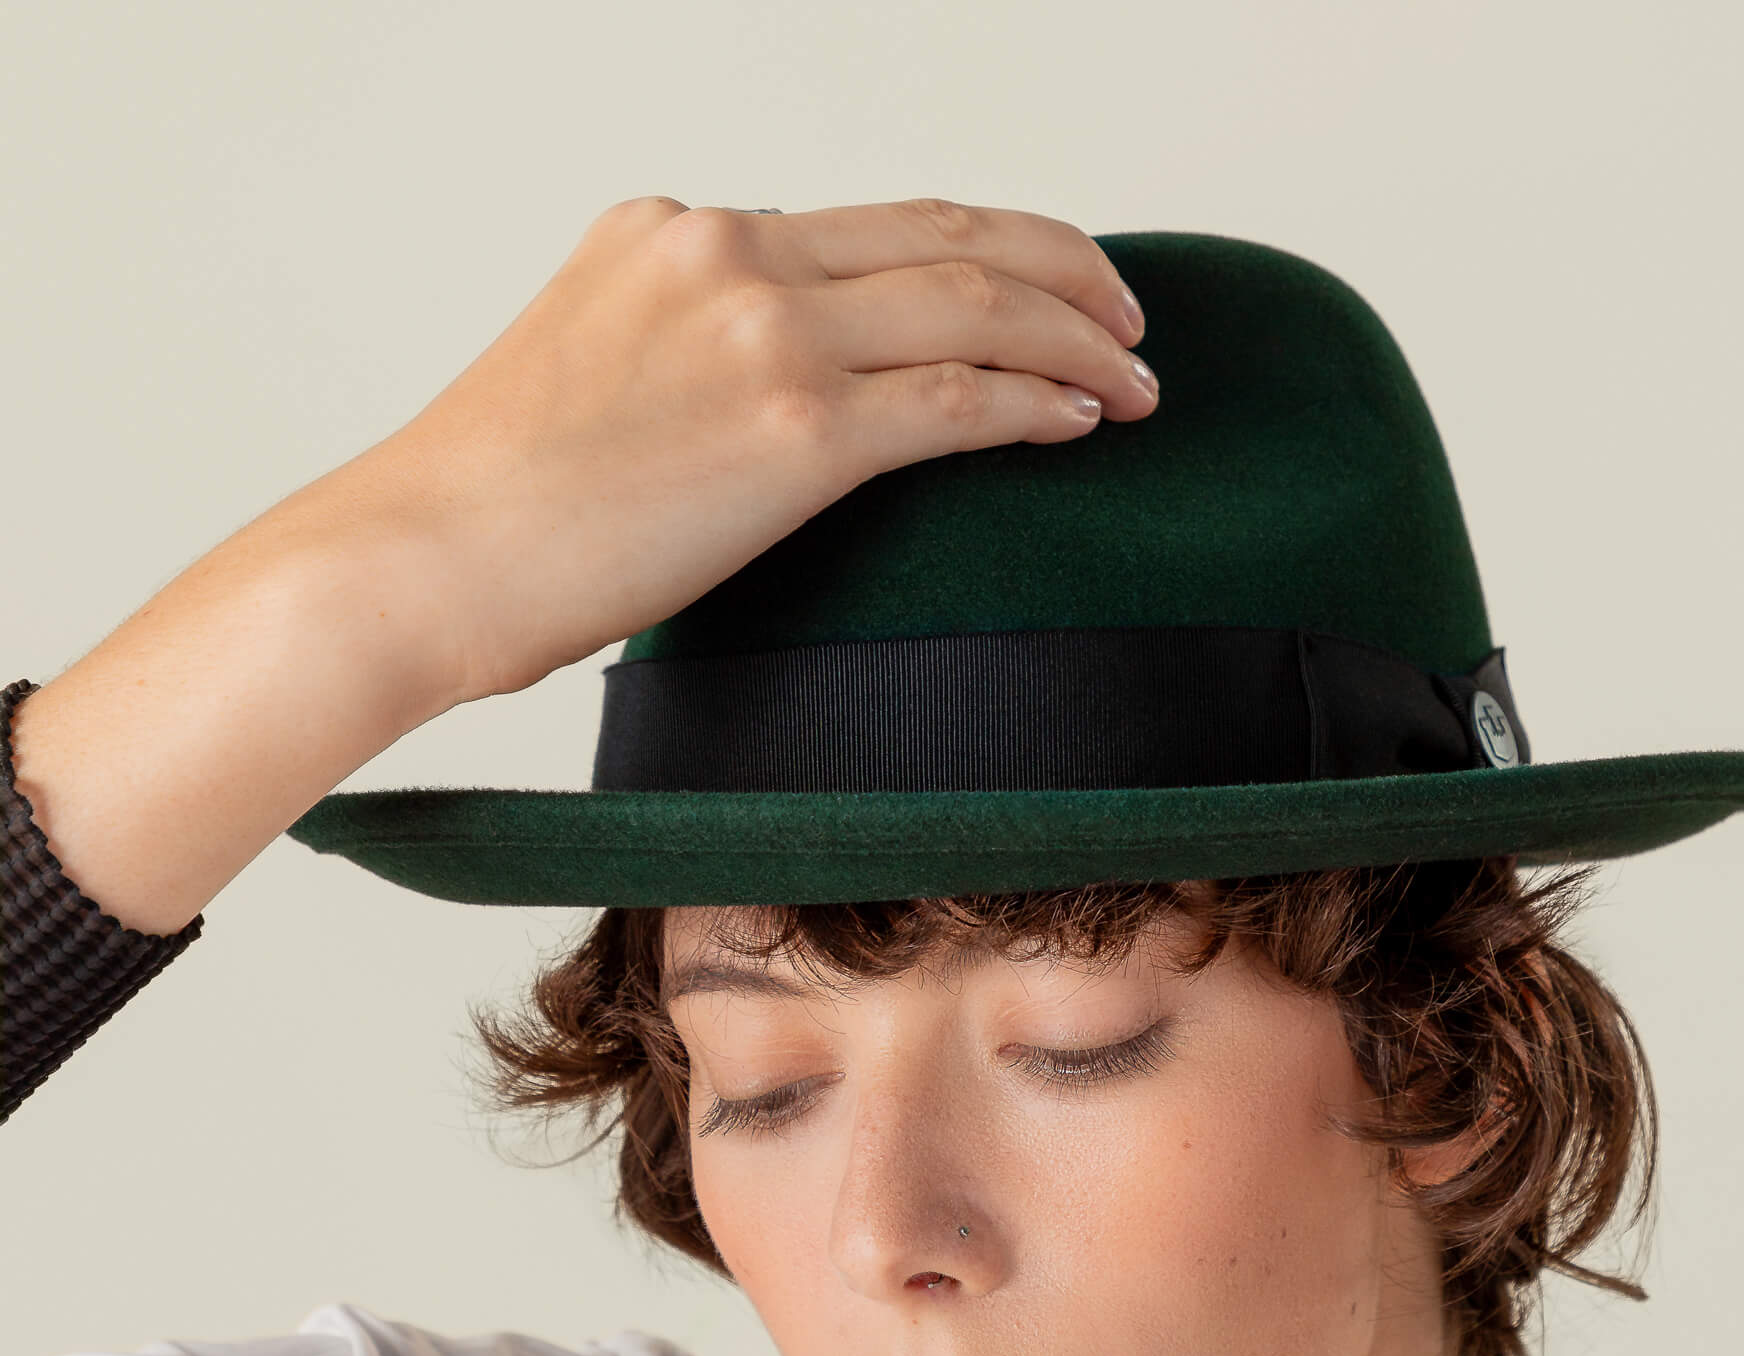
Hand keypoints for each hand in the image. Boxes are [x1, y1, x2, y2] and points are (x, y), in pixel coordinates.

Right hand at [302, 196, 1156, 707]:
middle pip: (948, 231)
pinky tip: (1083, 424)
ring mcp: (763, 329)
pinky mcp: (793, 425)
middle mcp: (728, 251)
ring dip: (1077, 338)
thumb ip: (684, 353)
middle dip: (1063, 268)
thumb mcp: (587, 373)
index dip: (977, 249)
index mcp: (676, 231)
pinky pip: (959, 395)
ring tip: (1139, 381)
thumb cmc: (488, 507)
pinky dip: (1037, 404)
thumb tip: (762, 413)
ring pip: (974, 301)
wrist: (417, 557)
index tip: (1037, 289)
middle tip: (1129, 318)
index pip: (869, 224)